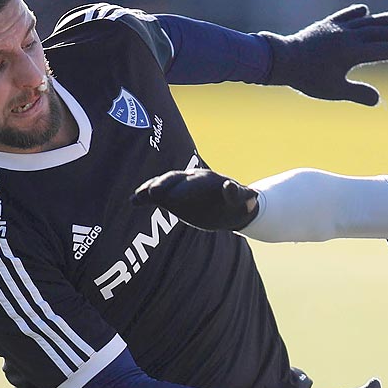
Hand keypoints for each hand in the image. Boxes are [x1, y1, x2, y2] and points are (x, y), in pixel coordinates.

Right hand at [132, 169, 258, 231]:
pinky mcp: (174, 198)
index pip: (194, 182)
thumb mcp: (243, 202)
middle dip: (163, 185)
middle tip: (151, 194)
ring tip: (138, 197)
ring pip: (164, 185)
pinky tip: (133, 201)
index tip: (177, 196)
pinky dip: (145, 196)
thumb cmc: (238, 204)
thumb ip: (241, 197)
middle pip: (175, 180)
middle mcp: (192, 181)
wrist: (232, 207)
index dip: (184, 188)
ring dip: (150, 189)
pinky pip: (158, 195)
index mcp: (208, 182)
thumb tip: (253, 195)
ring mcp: (181, 189)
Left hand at [262, 4, 387, 104]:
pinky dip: (356, 12)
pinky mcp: (326, 24)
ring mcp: (336, 29)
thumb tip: (378, 100)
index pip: (380, 51)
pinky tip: (364, 10)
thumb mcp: (334, 90)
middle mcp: (347, 38)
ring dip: (378, 20)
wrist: (285, 60)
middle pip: (374, 33)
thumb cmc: (309, 78)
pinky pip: (345, 16)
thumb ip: (357, 93)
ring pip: (362, 22)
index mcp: (352, 54)